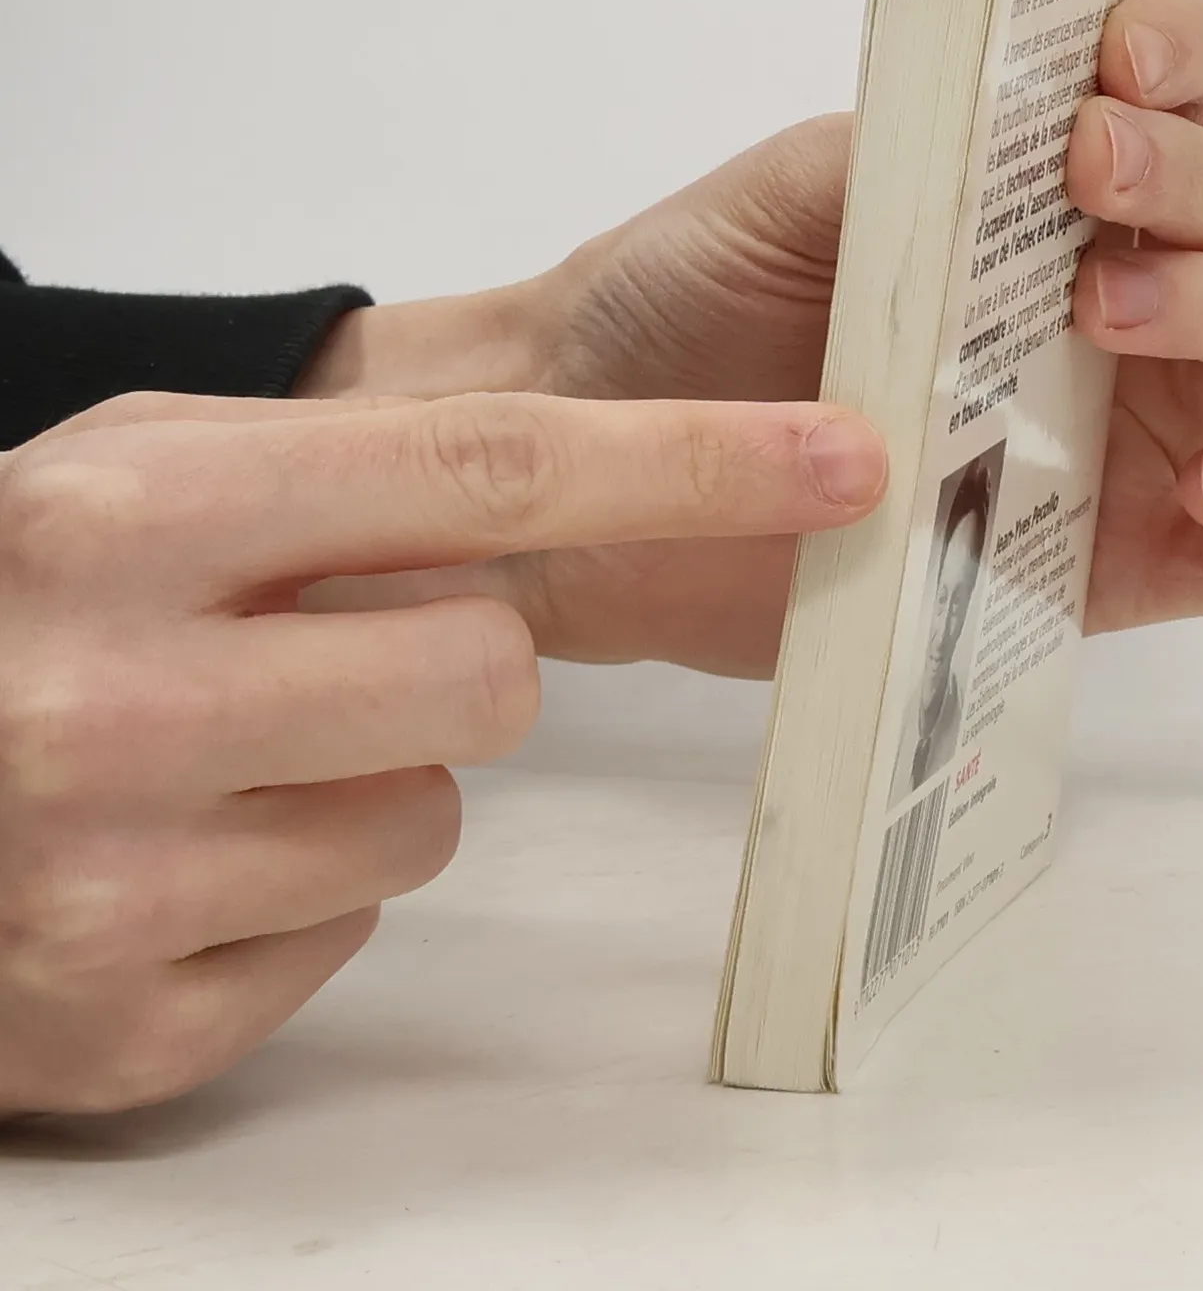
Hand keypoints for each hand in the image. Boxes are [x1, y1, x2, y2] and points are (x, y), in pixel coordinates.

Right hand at [0, 390, 882, 1112]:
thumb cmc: (15, 601)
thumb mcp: (139, 476)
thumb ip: (345, 464)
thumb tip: (599, 473)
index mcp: (136, 513)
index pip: (493, 470)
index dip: (693, 461)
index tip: (838, 457)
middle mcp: (115, 694)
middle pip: (493, 670)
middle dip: (461, 655)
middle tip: (337, 646)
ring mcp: (116, 879)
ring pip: (434, 813)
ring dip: (376, 772)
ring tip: (240, 745)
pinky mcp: (127, 1026)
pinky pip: (349, 932)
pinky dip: (302, 883)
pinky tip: (193, 844)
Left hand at [302, 0, 1202, 671]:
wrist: (603, 467)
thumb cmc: (695, 300)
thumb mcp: (799, 183)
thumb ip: (933, 138)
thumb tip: (1053, 111)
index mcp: (1064, 175)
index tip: (1122, 63)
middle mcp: (1134, 285)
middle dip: (1202, 189)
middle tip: (1085, 188)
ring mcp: (1145, 424)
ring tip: (1100, 328)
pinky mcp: (1133, 560)